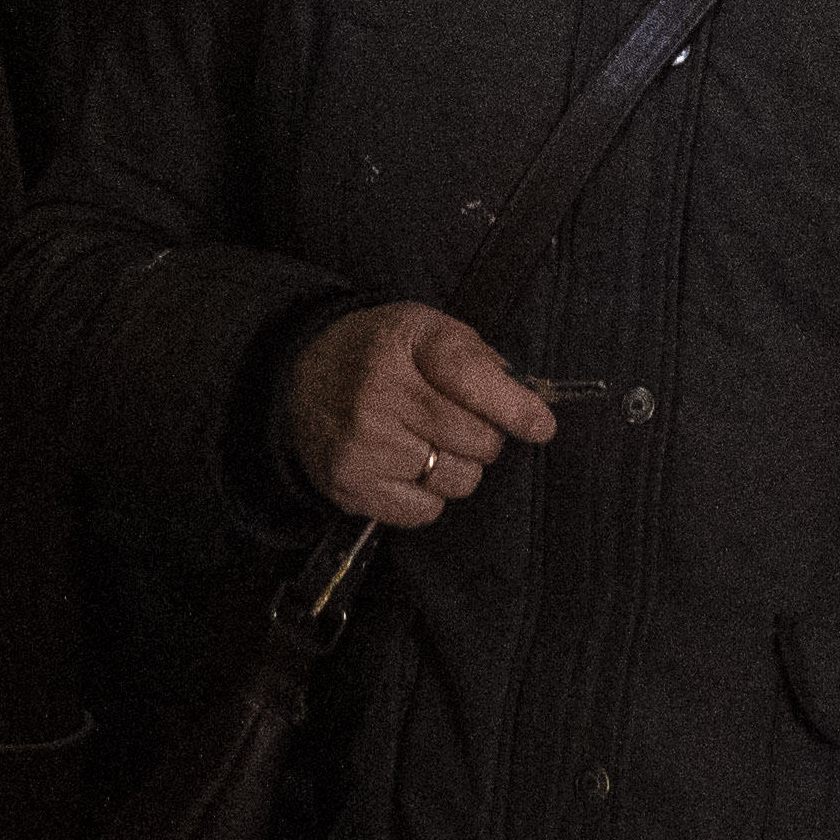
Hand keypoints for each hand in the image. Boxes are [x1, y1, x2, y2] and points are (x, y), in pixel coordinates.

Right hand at [280, 300, 560, 529]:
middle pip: (476, 439)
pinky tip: (407, 466)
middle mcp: (380, 392)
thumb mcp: (426, 329)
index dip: (516, 407)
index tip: (541, 426)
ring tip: (430, 444)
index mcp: (405, 342)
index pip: (472, 377)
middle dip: (485, 437)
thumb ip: (480, 360)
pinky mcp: (351, 486)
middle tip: (461, 425)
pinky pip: (426, 510)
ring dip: (459, 468)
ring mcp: (363, 443)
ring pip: (457, 480)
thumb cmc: (379, 353)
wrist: (298, 378)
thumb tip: (531, 407)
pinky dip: (429, 494)